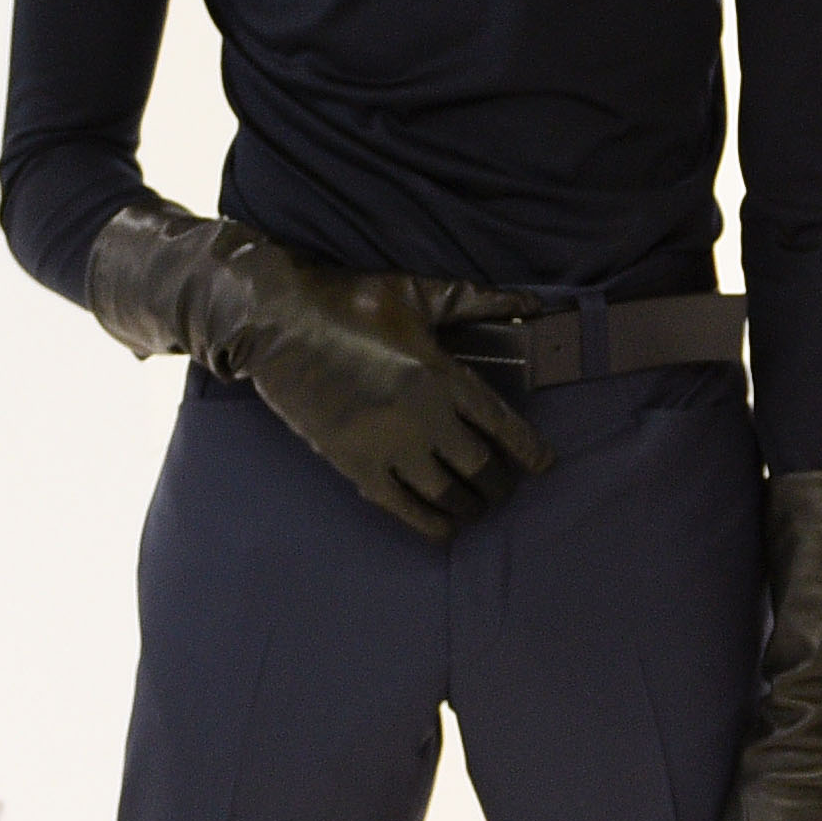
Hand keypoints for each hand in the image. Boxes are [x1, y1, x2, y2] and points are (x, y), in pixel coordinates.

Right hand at [240, 264, 558, 540]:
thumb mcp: (416, 292)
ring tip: (476, 507)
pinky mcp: (355, 464)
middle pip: (481, 468)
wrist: (277, 320)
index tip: (545, 464)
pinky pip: (404, 509)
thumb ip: (476, 300)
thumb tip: (531, 302)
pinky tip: (444, 527)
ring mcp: (388, 445)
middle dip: (500, 483)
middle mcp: (422, 415)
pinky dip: (431, 524)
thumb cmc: (348, 300)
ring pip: (448, 495)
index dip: (530, 450)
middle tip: (503, 485)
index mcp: (442, 374)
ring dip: (470, 506)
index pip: (503, 424)